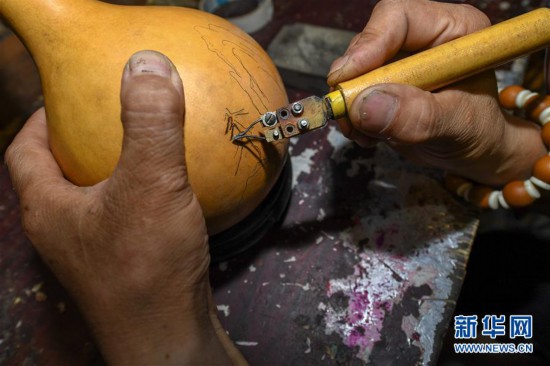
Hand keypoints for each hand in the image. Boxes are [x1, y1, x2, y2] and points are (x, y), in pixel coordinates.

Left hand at [5, 50, 242, 364]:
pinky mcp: (122, 265)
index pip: (22, 152)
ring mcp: (91, 252)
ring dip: (108, 172)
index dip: (36, 120)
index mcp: (49, 209)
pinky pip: (121, 218)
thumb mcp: (150, 183)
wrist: (168, 337)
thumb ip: (150, 122)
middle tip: (104, 120)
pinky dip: (137, 196)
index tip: (63, 98)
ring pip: (90, 199)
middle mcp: (63, 232)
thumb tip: (148, 64)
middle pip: (54, 175)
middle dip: (75, 144)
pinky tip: (169, 191)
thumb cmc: (147, 267)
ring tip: (138, 148)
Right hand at [328, 0, 545, 185]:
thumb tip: (367, 106)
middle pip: (369, 43)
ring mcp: (398, 62)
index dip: (370, 43)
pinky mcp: (382, 84)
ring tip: (364, 133)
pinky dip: (351, 117)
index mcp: (452, 29)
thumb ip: (418, 115)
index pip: (399, 18)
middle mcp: (421, 39)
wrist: (472, 151)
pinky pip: (353, 93)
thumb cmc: (478, 131)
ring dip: (351, 104)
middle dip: (355, 81)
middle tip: (350, 113)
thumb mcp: (458, 124)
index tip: (348, 75)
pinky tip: (368, 135)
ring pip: (355, 71)